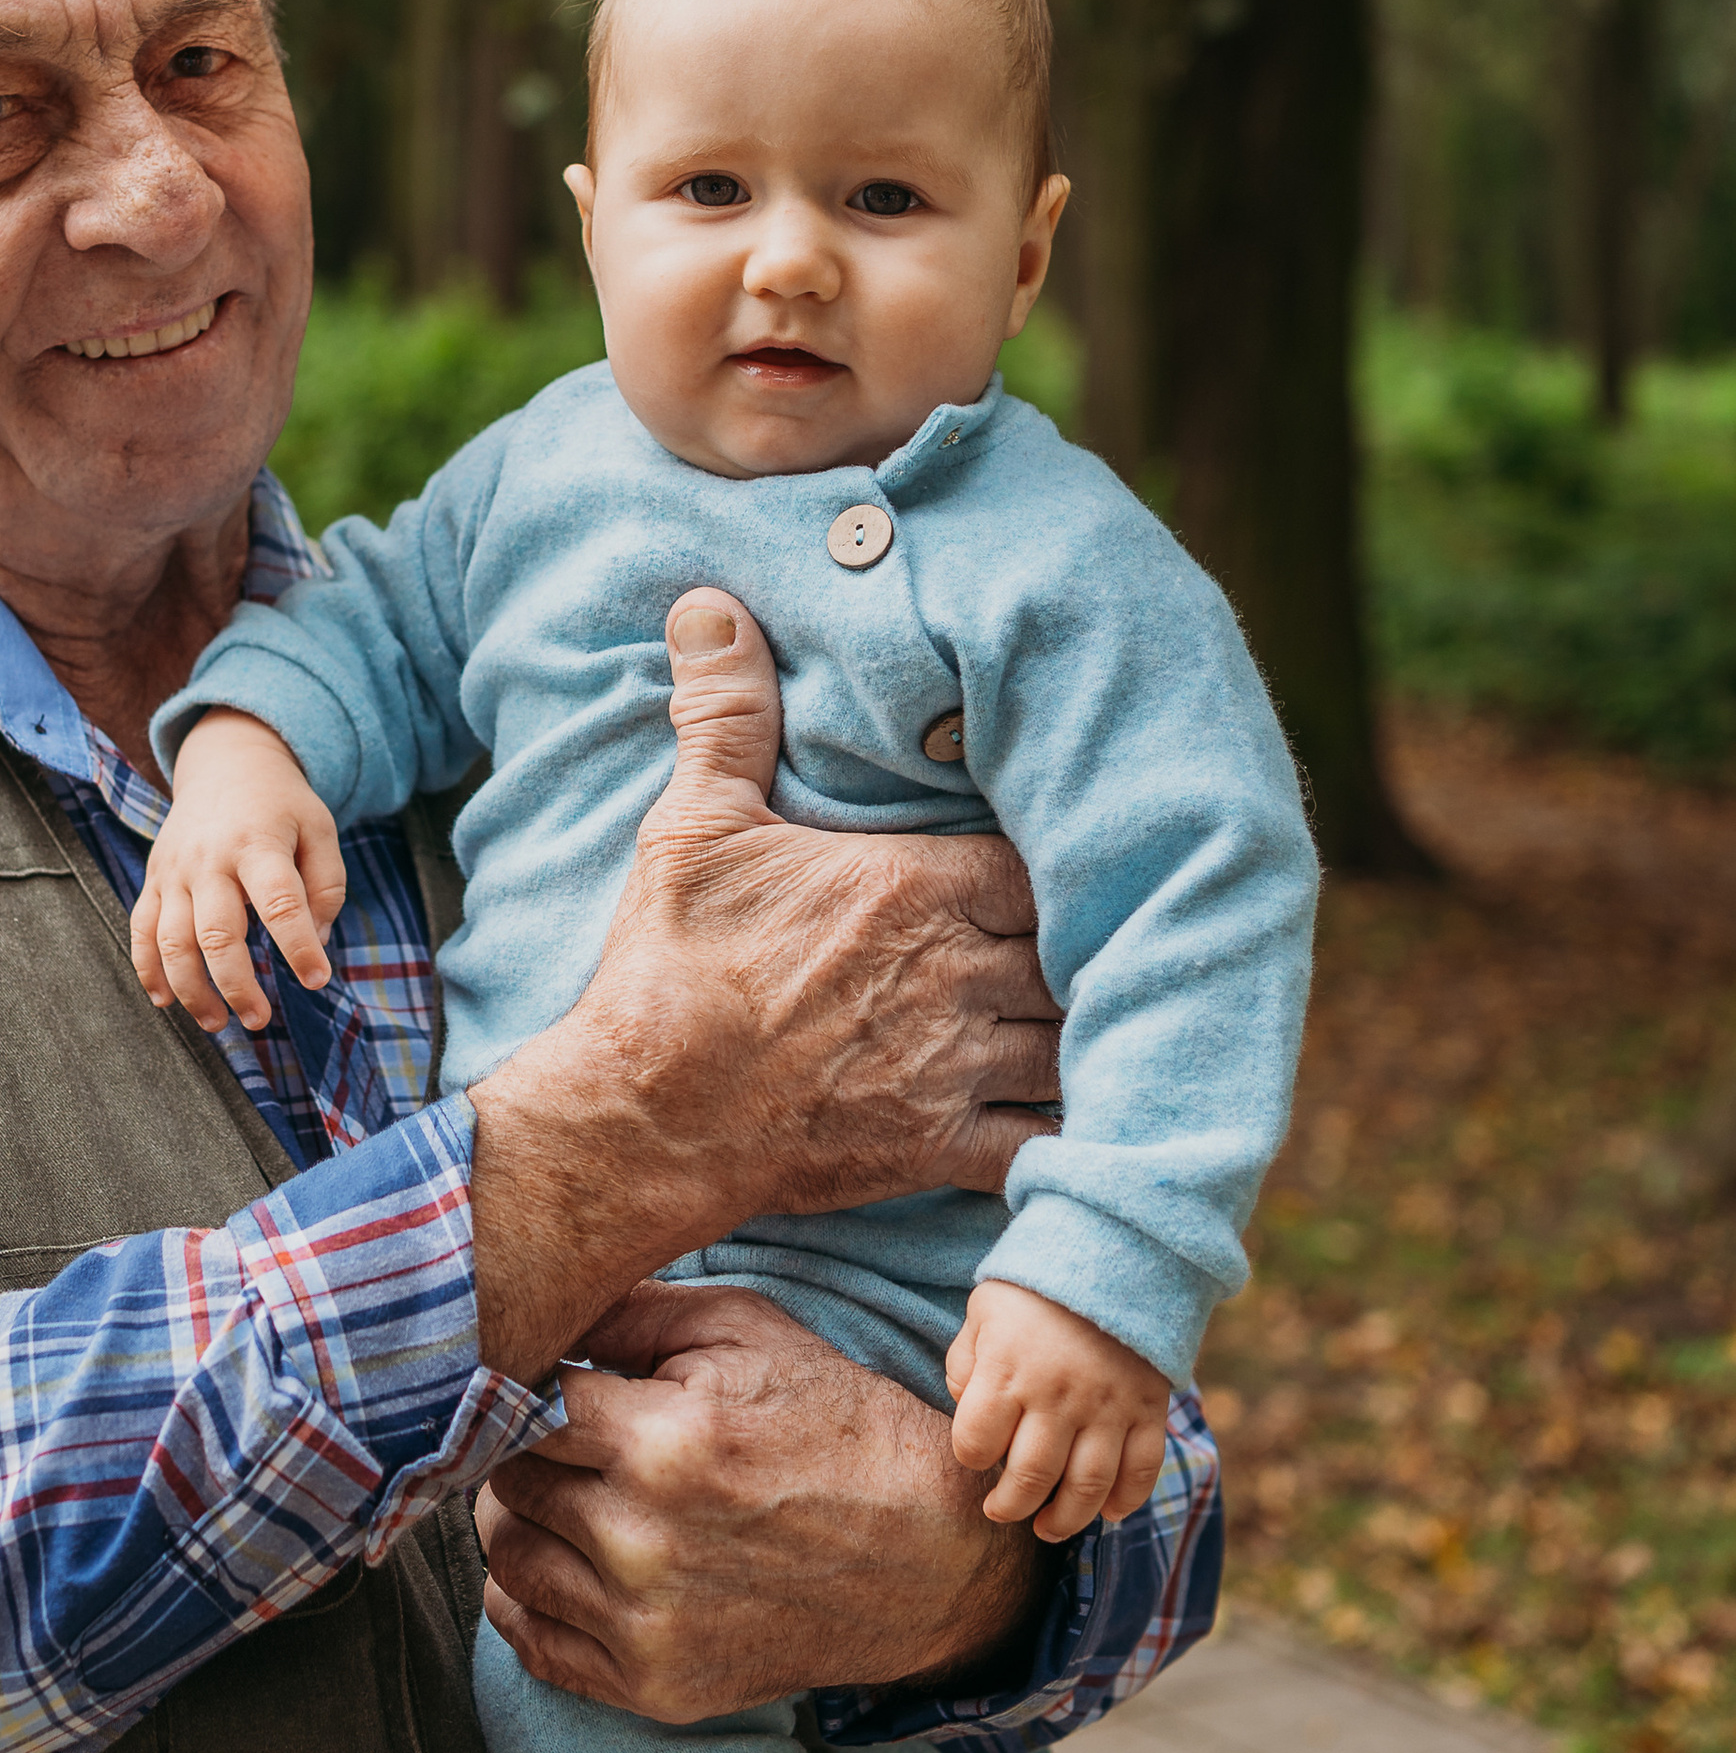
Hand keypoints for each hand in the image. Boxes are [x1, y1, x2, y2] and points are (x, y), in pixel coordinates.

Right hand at [130, 710, 345, 1033]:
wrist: (225, 764)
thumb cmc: (281, 807)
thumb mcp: (320, 830)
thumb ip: (325, 886)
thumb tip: (315, 940)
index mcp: (259, 844)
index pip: (280, 903)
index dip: (299, 947)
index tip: (317, 980)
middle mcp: (210, 859)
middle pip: (216, 932)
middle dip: (236, 984)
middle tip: (259, 1020)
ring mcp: (175, 871)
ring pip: (172, 940)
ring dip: (191, 989)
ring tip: (218, 1023)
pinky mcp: (154, 880)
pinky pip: (141, 930)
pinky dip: (148, 970)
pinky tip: (166, 1002)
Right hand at [468, 591, 1059, 1379]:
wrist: (643, 1115)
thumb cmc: (672, 966)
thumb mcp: (695, 825)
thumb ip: (727, 715)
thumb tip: (710, 604)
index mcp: (920, 886)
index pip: (1048, 863)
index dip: (1069, 864)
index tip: (1069, 862)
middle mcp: (958, 973)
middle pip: (1082, 954)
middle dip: (1094, 951)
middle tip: (1106, 944)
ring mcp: (954, 1066)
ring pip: (1078, 1046)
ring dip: (1094, 1037)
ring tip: (1109, 1026)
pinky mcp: (938, 1147)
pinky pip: (1047, 1147)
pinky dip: (1079, 1141)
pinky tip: (1093, 1130)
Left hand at [475, 1282, 1052, 1719]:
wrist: (929, 1555)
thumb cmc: (835, 1425)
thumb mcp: (744, 1330)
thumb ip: (627, 1312)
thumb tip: (531, 1306)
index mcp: (662, 1443)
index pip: (521, 1405)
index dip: (529, 1383)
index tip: (550, 1380)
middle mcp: (643, 1543)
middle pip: (507, 1482)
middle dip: (524, 1448)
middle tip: (562, 1436)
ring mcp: (647, 1626)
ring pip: (509, 1561)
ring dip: (522, 1519)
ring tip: (567, 1493)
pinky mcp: (656, 1686)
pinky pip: (533, 1646)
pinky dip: (525, 1601)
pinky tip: (561, 1560)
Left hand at [945, 1280, 1169, 1541]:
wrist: (1113, 1254)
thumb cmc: (1035, 1289)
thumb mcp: (982, 1312)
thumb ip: (965, 1363)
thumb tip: (965, 1410)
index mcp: (1008, 1372)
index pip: (975, 1444)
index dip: (970, 1457)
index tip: (976, 1455)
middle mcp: (1056, 1397)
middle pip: (1030, 1478)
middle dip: (1010, 1507)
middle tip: (1002, 1511)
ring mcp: (1107, 1407)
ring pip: (1086, 1487)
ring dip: (1064, 1520)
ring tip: (1047, 1528)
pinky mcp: (1147, 1409)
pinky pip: (1142, 1470)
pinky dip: (1126, 1500)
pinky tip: (1107, 1511)